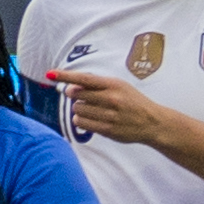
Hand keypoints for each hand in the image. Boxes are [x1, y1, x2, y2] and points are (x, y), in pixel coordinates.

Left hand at [50, 65, 168, 145]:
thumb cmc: (132, 101)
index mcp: (114, 85)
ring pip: (76, 109)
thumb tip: (69, 85)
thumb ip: (96, 84)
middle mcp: (111, 99)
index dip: (65, 76)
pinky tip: (91, 118)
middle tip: (85, 98)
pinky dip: (81, 120)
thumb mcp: (119, 86)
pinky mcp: (107, 130)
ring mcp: (109, 115)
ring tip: (93, 109)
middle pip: (75, 94)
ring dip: (79, 109)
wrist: (153, 123)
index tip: (49, 74)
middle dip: (74, 95)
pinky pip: (80, 122)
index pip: (84, 79)